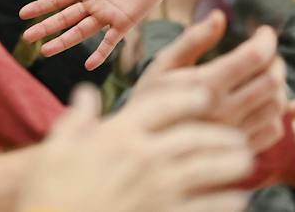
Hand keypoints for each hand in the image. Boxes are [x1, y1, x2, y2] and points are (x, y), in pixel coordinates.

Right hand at [17, 84, 250, 211]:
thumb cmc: (49, 191)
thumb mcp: (57, 147)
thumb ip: (78, 117)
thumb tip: (86, 94)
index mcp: (119, 134)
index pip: (164, 105)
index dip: (190, 97)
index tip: (207, 95)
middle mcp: (143, 157)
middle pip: (195, 135)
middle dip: (220, 133)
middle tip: (236, 134)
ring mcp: (157, 190)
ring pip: (208, 169)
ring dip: (231, 162)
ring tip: (245, 160)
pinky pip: (205, 207)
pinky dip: (225, 201)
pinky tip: (237, 199)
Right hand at [21, 0, 173, 68]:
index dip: (41, 6)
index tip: (23, 14)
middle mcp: (94, 3)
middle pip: (65, 18)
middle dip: (46, 27)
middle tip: (26, 38)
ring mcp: (108, 15)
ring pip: (80, 31)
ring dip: (64, 42)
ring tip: (46, 51)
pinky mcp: (124, 23)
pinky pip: (110, 42)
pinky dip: (100, 53)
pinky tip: (88, 65)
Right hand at [136, 10, 287, 153]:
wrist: (142, 150)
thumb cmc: (150, 101)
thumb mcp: (163, 65)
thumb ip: (192, 40)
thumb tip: (219, 16)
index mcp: (206, 85)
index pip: (254, 56)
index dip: (266, 39)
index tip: (263, 31)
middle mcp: (225, 112)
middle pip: (272, 81)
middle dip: (276, 60)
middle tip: (266, 53)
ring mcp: (234, 135)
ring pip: (277, 106)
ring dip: (279, 86)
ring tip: (264, 75)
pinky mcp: (239, 153)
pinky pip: (273, 131)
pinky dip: (275, 113)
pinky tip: (260, 103)